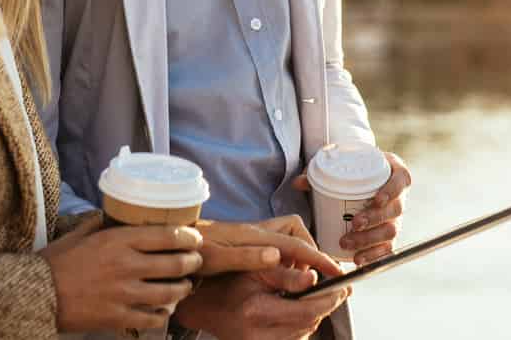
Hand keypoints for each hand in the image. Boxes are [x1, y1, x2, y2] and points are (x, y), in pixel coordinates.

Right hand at [38, 215, 202, 332]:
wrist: (36, 294)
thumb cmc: (56, 262)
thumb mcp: (79, 234)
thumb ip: (100, 224)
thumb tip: (112, 214)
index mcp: (118, 241)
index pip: (166, 236)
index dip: (187, 237)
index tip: (195, 238)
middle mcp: (126, 265)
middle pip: (174, 264)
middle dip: (192, 263)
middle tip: (196, 262)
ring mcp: (124, 293)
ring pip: (169, 292)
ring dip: (182, 289)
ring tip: (185, 286)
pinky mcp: (118, 317)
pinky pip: (151, 316)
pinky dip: (162, 313)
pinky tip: (164, 310)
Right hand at [173, 266, 349, 339]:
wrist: (204, 307)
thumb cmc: (228, 282)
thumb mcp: (256, 269)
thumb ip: (286, 274)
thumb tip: (314, 278)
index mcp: (256, 311)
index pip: (307, 310)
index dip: (330, 299)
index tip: (344, 287)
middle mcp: (258, 335)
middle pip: (309, 324)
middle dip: (328, 306)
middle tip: (341, 291)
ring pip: (304, 334)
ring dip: (316, 316)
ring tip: (322, 298)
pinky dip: (302, 326)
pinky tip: (302, 311)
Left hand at [196, 216, 344, 278]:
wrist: (175, 242)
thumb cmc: (194, 252)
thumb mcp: (219, 260)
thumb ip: (248, 257)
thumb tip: (277, 255)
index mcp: (254, 236)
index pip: (295, 245)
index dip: (317, 258)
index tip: (335, 271)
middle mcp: (257, 232)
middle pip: (296, 234)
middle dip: (311, 251)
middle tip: (318, 276)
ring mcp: (253, 236)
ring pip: (288, 238)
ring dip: (299, 254)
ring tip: (304, 278)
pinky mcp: (247, 242)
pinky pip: (277, 245)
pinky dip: (287, 257)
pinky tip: (284, 274)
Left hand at [291, 150, 411, 265]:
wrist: (364, 178)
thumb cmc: (354, 170)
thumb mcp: (341, 164)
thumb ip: (319, 171)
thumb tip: (299, 182)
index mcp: (394, 174)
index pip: (400, 182)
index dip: (391, 192)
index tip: (377, 200)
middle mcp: (399, 197)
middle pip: (395, 211)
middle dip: (374, 220)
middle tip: (354, 224)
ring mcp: (396, 217)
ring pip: (391, 232)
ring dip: (369, 240)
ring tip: (347, 243)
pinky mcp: (390, 235)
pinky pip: (387, 248)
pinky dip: (373, 256)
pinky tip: (358, 260)